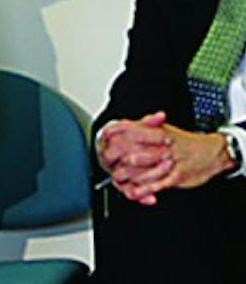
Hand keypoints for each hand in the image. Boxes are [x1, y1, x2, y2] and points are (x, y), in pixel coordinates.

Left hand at [98, 113, 233, 203]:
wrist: (210, 152)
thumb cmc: (184, 142)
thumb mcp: (162, 129)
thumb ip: (141, 126)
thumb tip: (119, 124)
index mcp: (155, 133)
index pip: (129, 136)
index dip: (115, 143)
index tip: (107, 149)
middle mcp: (160, 147)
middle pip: (132, 155)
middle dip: (119, 163)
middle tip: (111, 167)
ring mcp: (169, 163)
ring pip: (142, 172)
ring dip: (129, 178)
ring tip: (119, 181)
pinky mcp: (176, 177)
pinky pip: (157, 185)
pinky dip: (144, 190)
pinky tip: (135, 193)